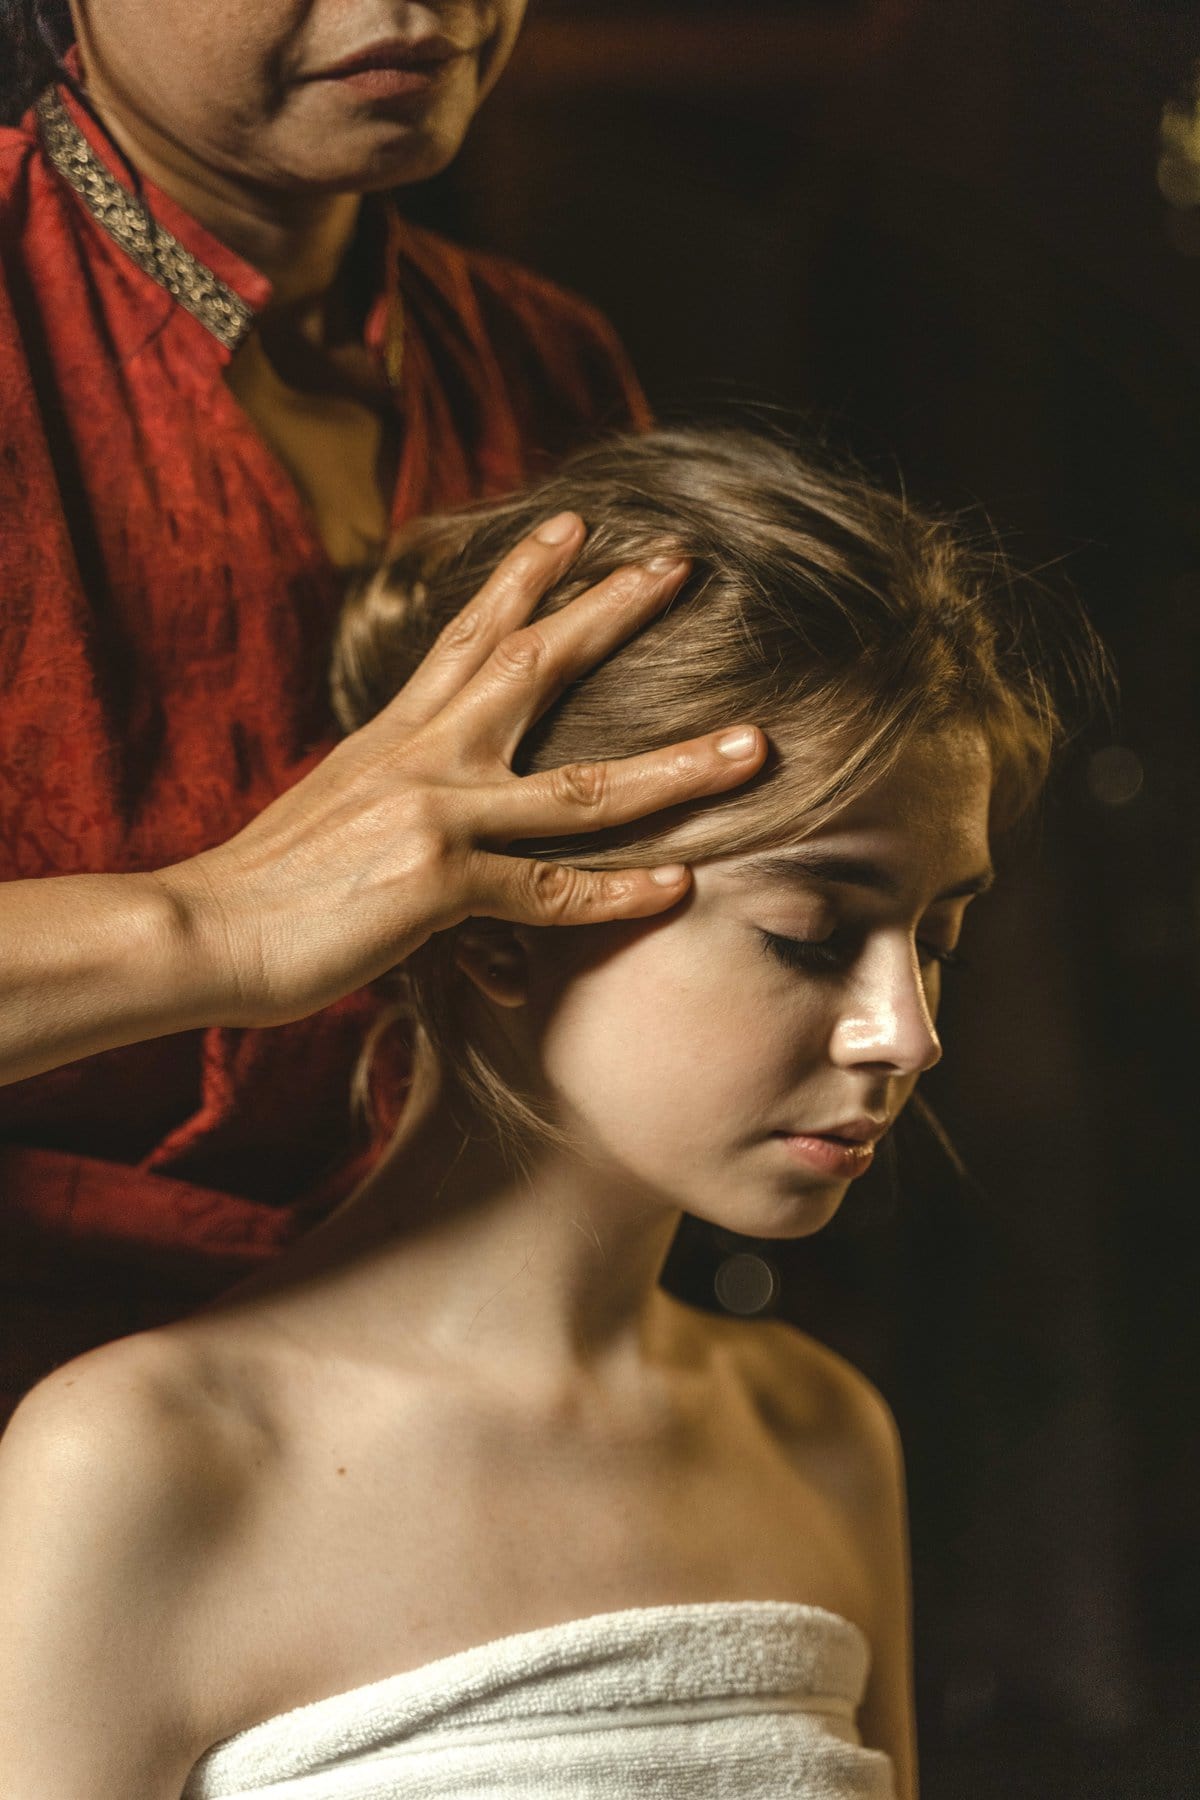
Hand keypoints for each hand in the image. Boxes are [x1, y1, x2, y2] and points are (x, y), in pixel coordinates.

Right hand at [156, 513, 766, 1026]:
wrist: (197, 927)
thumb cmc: (262, 883)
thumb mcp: (333, 807)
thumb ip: (391, 788)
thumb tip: (426, 798)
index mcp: (394, 735)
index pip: (467, 634)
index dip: (524, 575)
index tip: (573, 526)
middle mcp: (424, 756)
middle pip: (535, 664)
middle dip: (613, 609)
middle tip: (680, 562)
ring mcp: (437, 814)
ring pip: (583, 787)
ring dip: (676, 767)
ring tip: (752, 745)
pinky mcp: (439, 884)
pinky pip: (550, 891)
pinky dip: (617, 892)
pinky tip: (679, 885)